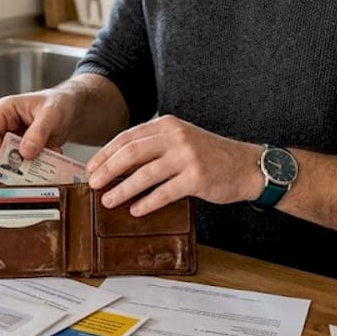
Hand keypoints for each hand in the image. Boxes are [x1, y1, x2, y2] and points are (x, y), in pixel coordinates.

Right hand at [0, 74, 128, 161]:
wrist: (73, 108)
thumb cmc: (60, 102)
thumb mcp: (51, 114)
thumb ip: (38, 132)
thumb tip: (24, 152)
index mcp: (4, 110)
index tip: (8, 163)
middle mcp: (5, 125)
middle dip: (13, 160)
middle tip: (29, 167)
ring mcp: (14, 138)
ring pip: (11, 158)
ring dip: (27, 163)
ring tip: (46, 158)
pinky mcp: (25, 149)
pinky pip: (24, 162)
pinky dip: (37, 164)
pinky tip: (51, 156)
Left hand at [86, 115, 265, 215]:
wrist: (245, 165)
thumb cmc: (209, 155)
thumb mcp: (181, 140)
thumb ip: (154, 145)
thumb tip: (117, 163)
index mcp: (168, 125)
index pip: (128, 137)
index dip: (106, 153)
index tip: (91, 167)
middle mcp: (176, 137)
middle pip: (132, 152)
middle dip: (107, 169)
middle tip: (93, 183)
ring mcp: (187, 157)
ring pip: (145, 174)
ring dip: (122, 188)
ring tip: (108, 200)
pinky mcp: (196, 178)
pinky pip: (164, 192)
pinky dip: (147, 202)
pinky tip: (135, 210)